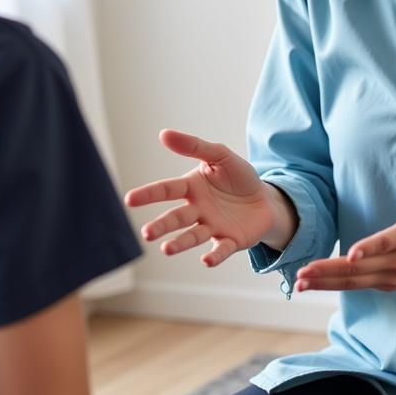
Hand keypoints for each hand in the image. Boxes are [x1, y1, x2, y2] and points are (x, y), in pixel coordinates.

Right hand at [125, 129, 278, 267]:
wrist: (266, 199)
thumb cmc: (239, 177)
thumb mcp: (220, 155)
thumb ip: (194, 146)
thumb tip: (163, 134)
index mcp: (192, 187)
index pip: (167, 189)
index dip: (149, 194)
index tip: (129, 199)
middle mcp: (198, 210)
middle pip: (176, 218)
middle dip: (161, 226)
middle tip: (146, 233)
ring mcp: (213, 227)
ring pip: (193, 236)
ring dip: (180, 243)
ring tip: (166, 249)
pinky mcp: (231, 240)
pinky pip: (221, 249)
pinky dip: (214, 256)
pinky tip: (206, 260)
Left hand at [295, 157, 395, 293]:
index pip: (387, 243)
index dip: (369, 248)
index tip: (351, 254)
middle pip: (361, 268)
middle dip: (330, 270)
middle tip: (302, 272)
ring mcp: (392, 276)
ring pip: (355, 281)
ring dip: (326, 282)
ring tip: (300, 282)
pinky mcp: (388, 283)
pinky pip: (358, 285)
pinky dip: (335, 286)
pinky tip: (314, 284)